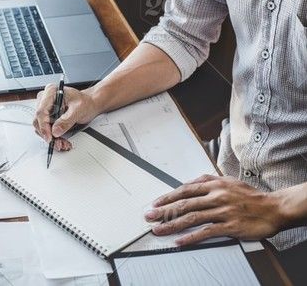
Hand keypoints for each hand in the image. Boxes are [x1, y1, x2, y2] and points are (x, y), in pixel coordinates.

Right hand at [33, 84, 99, 150]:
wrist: (89, 104)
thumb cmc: (85, 102)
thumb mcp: (78, 110)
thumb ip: (66, 120)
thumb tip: (55, 130)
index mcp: (51, 92)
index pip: (41, 111)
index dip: (44, 126)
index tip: (50, 137)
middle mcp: (45, 99)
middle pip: (38, 120)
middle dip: (49, 134)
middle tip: (59, 142)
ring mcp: (45, 108)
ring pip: (41, 127)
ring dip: (52, 137)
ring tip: (63, 142)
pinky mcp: (47, 117)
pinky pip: (46, 129)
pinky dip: (53, 137)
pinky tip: (62, 140)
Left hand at [144, 175, 284, 245]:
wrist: (273, 208)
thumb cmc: (249, 196)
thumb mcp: (227, 181)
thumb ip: (206, 181)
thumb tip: (187, 184)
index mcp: (213, 185)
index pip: (184, 191)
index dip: (167, 197)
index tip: (155, 204)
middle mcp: (215, 197)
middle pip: (183, 204)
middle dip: (163, 212)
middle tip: (150, 217)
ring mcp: (222, 211)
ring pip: (191, 218)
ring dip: (172, 225)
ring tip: (159, 230)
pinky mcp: (229, 226)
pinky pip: (206, 232)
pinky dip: (191, 237)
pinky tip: (180, 241)